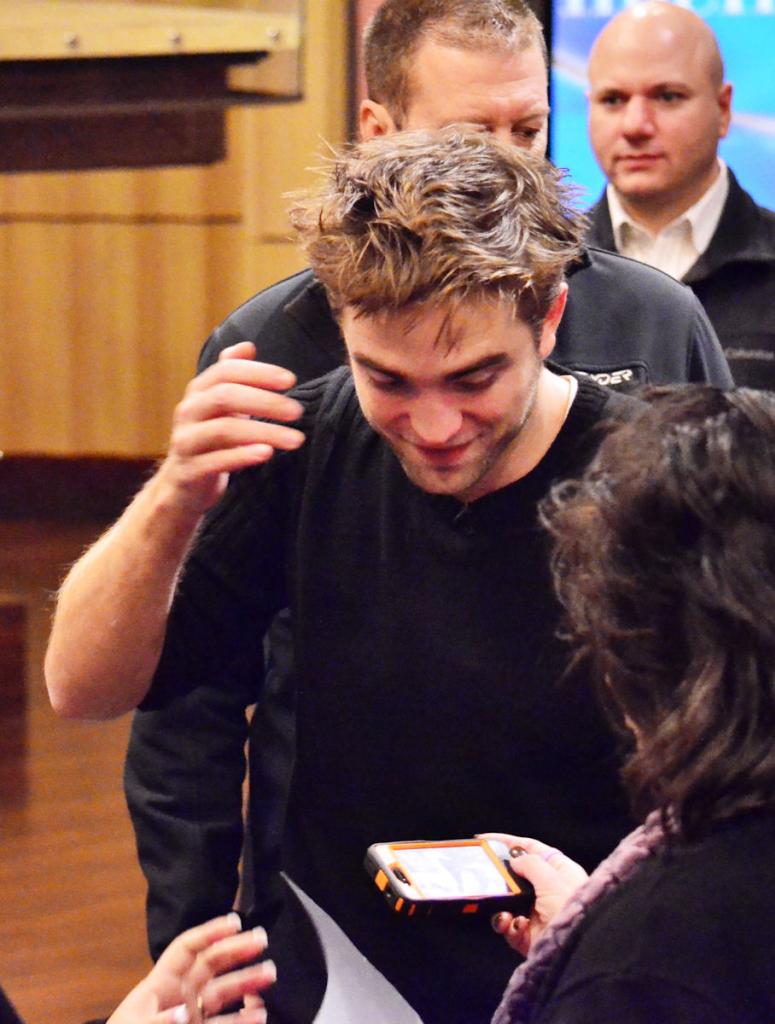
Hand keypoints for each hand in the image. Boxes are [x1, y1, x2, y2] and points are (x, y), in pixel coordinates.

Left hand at [106, 914, 274, 1023]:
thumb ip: (159, 1023)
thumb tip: (184, 1013)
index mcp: (160, 985)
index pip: (187, 949)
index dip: (210, 932)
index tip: (235, 921)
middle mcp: (180, 997)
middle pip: (211, 965)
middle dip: (236, 950)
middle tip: (262, 940)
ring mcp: (191, 1018)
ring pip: (223, 993)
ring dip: (246, 982)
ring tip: (269, 975)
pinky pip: (224, 1023)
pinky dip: (242, 1018)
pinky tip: (258, 1015)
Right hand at [159, 341, 305, 514]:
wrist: (181, 486)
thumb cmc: (208, 441)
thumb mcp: (219, 406)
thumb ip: (231, 376)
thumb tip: (247, 346)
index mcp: (198, 392)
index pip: (226, 371)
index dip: (258, 373)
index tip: (291, 381)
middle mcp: (189, 412)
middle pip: (225, 397)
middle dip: (265, 401)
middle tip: (297, 411)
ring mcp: (186, 441)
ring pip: (223, 430)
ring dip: (263, 432)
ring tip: (296, 439)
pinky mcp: (189, 471)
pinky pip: (215, 462)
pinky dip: (242, 456)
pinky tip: (267, 454)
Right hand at [480, 833, 587, 956]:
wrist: (578, 949)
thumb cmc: (570, 908)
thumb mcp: (551, 878)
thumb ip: (530, 864)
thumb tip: (514, 861)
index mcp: (559, 871)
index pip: (531, 849)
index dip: (509, 842)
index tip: (485, 840)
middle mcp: (548, 890)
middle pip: (516, 875)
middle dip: (499, 876)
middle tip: (481, 874)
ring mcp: (537, 914)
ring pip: (508, 902)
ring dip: (501, 903)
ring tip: (501, 906)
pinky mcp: (528, 935)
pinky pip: (509, 926)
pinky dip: (506, 924)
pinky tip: (513, 923)